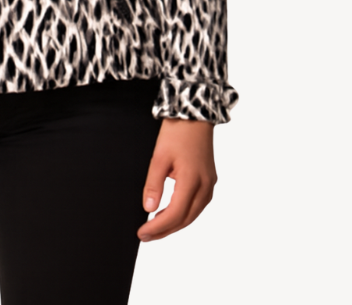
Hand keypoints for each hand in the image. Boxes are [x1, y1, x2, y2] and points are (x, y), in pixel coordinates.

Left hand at [137, 117, 216, 241]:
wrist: (194, 115)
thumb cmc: (177, 132)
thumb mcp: (159, 156)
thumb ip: (153, 184)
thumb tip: (148, 208)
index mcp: (192, 180)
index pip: (175, 213)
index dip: (158, 226)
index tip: (142, 233)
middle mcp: (205, 186)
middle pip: (185, 219)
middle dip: (165, 230)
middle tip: (145, 236)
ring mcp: (209, 184)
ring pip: (193, 214)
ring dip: (175, 224)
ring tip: (155, 228)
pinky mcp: (209, 180)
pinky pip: (197, 205)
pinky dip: (184, 213)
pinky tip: (171, 213)